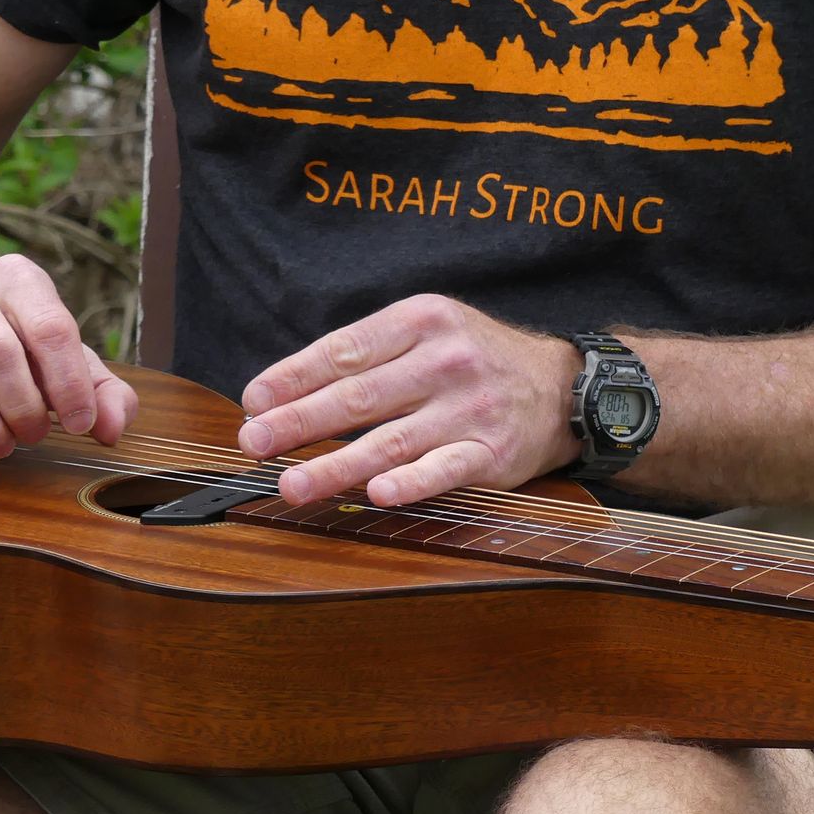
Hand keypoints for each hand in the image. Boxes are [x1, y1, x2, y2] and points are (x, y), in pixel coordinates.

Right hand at [0, 253, 138, 486]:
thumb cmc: (18, 345)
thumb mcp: (66, 358)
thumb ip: (102, 391)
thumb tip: (113, 428)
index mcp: (19, 280)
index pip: (50, 327)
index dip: (70, 383)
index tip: (81, 425)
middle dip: (25, 406)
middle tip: (36, 436)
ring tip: (4, 448)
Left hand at [236, 295, 580, 506]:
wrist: (560, 387)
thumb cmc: (474, 360)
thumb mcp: (427, 331)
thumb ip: (369, 356)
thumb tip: (288, 394)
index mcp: (421, 321)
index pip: (345, 350)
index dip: (294, 377)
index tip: (254, 401)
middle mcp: (444, 360)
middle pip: (359, 396)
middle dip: (299, 422)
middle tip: (254, 443)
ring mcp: (469, 408)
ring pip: (391, 440)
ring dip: (336, 465)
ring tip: (292, 483)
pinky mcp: (490, 452)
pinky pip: (444, 469)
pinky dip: (411, 482)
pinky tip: (379, 493)